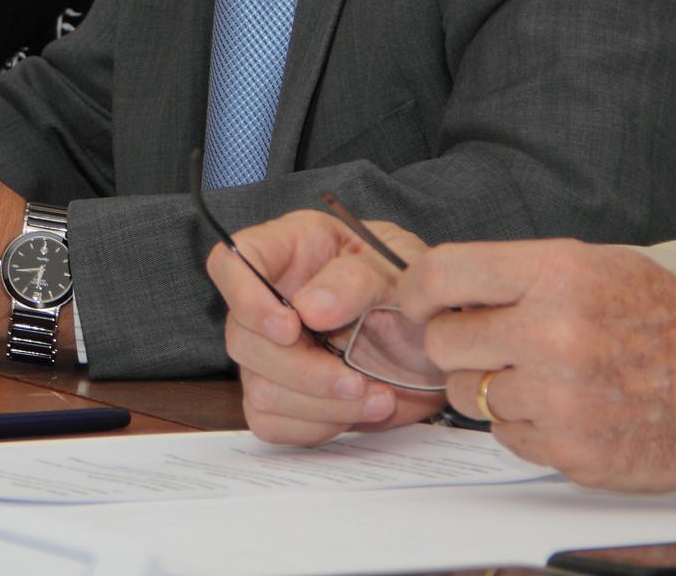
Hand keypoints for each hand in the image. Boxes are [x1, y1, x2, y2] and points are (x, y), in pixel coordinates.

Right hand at [211, 210, 441, 444]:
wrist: (443, 350)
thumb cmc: (417, 296)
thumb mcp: (398, 272)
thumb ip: (355, 280)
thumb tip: (307, 307)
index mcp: (291, 250)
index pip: (232, 261)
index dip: (243, 295)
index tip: (289, 327)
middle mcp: (271, 299)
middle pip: (242, 337)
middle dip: (301, 369)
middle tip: (355, 379)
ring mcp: (272, 351)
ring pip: (259, 387)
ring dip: (320, 403)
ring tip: (376, 396)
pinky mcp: (283, 395)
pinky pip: (271, 422)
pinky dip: (316, 425)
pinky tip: (356, 411)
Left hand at [399, 241, 675, 491]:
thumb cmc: (668, 322)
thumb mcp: (597, 265)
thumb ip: (521, 273)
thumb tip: (445, 285)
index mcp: (556, 274)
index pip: (443, 273)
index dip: (416, 291)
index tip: (415, 303)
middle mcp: (551, 333)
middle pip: (443, 342)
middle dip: (457, 344)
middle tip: (490, 345)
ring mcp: (559, 397)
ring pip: (468, 394)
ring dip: (489, 388)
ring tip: (539, 378)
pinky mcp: (569, 449)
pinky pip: (505, 436)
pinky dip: (524, 426)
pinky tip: (565, 409)